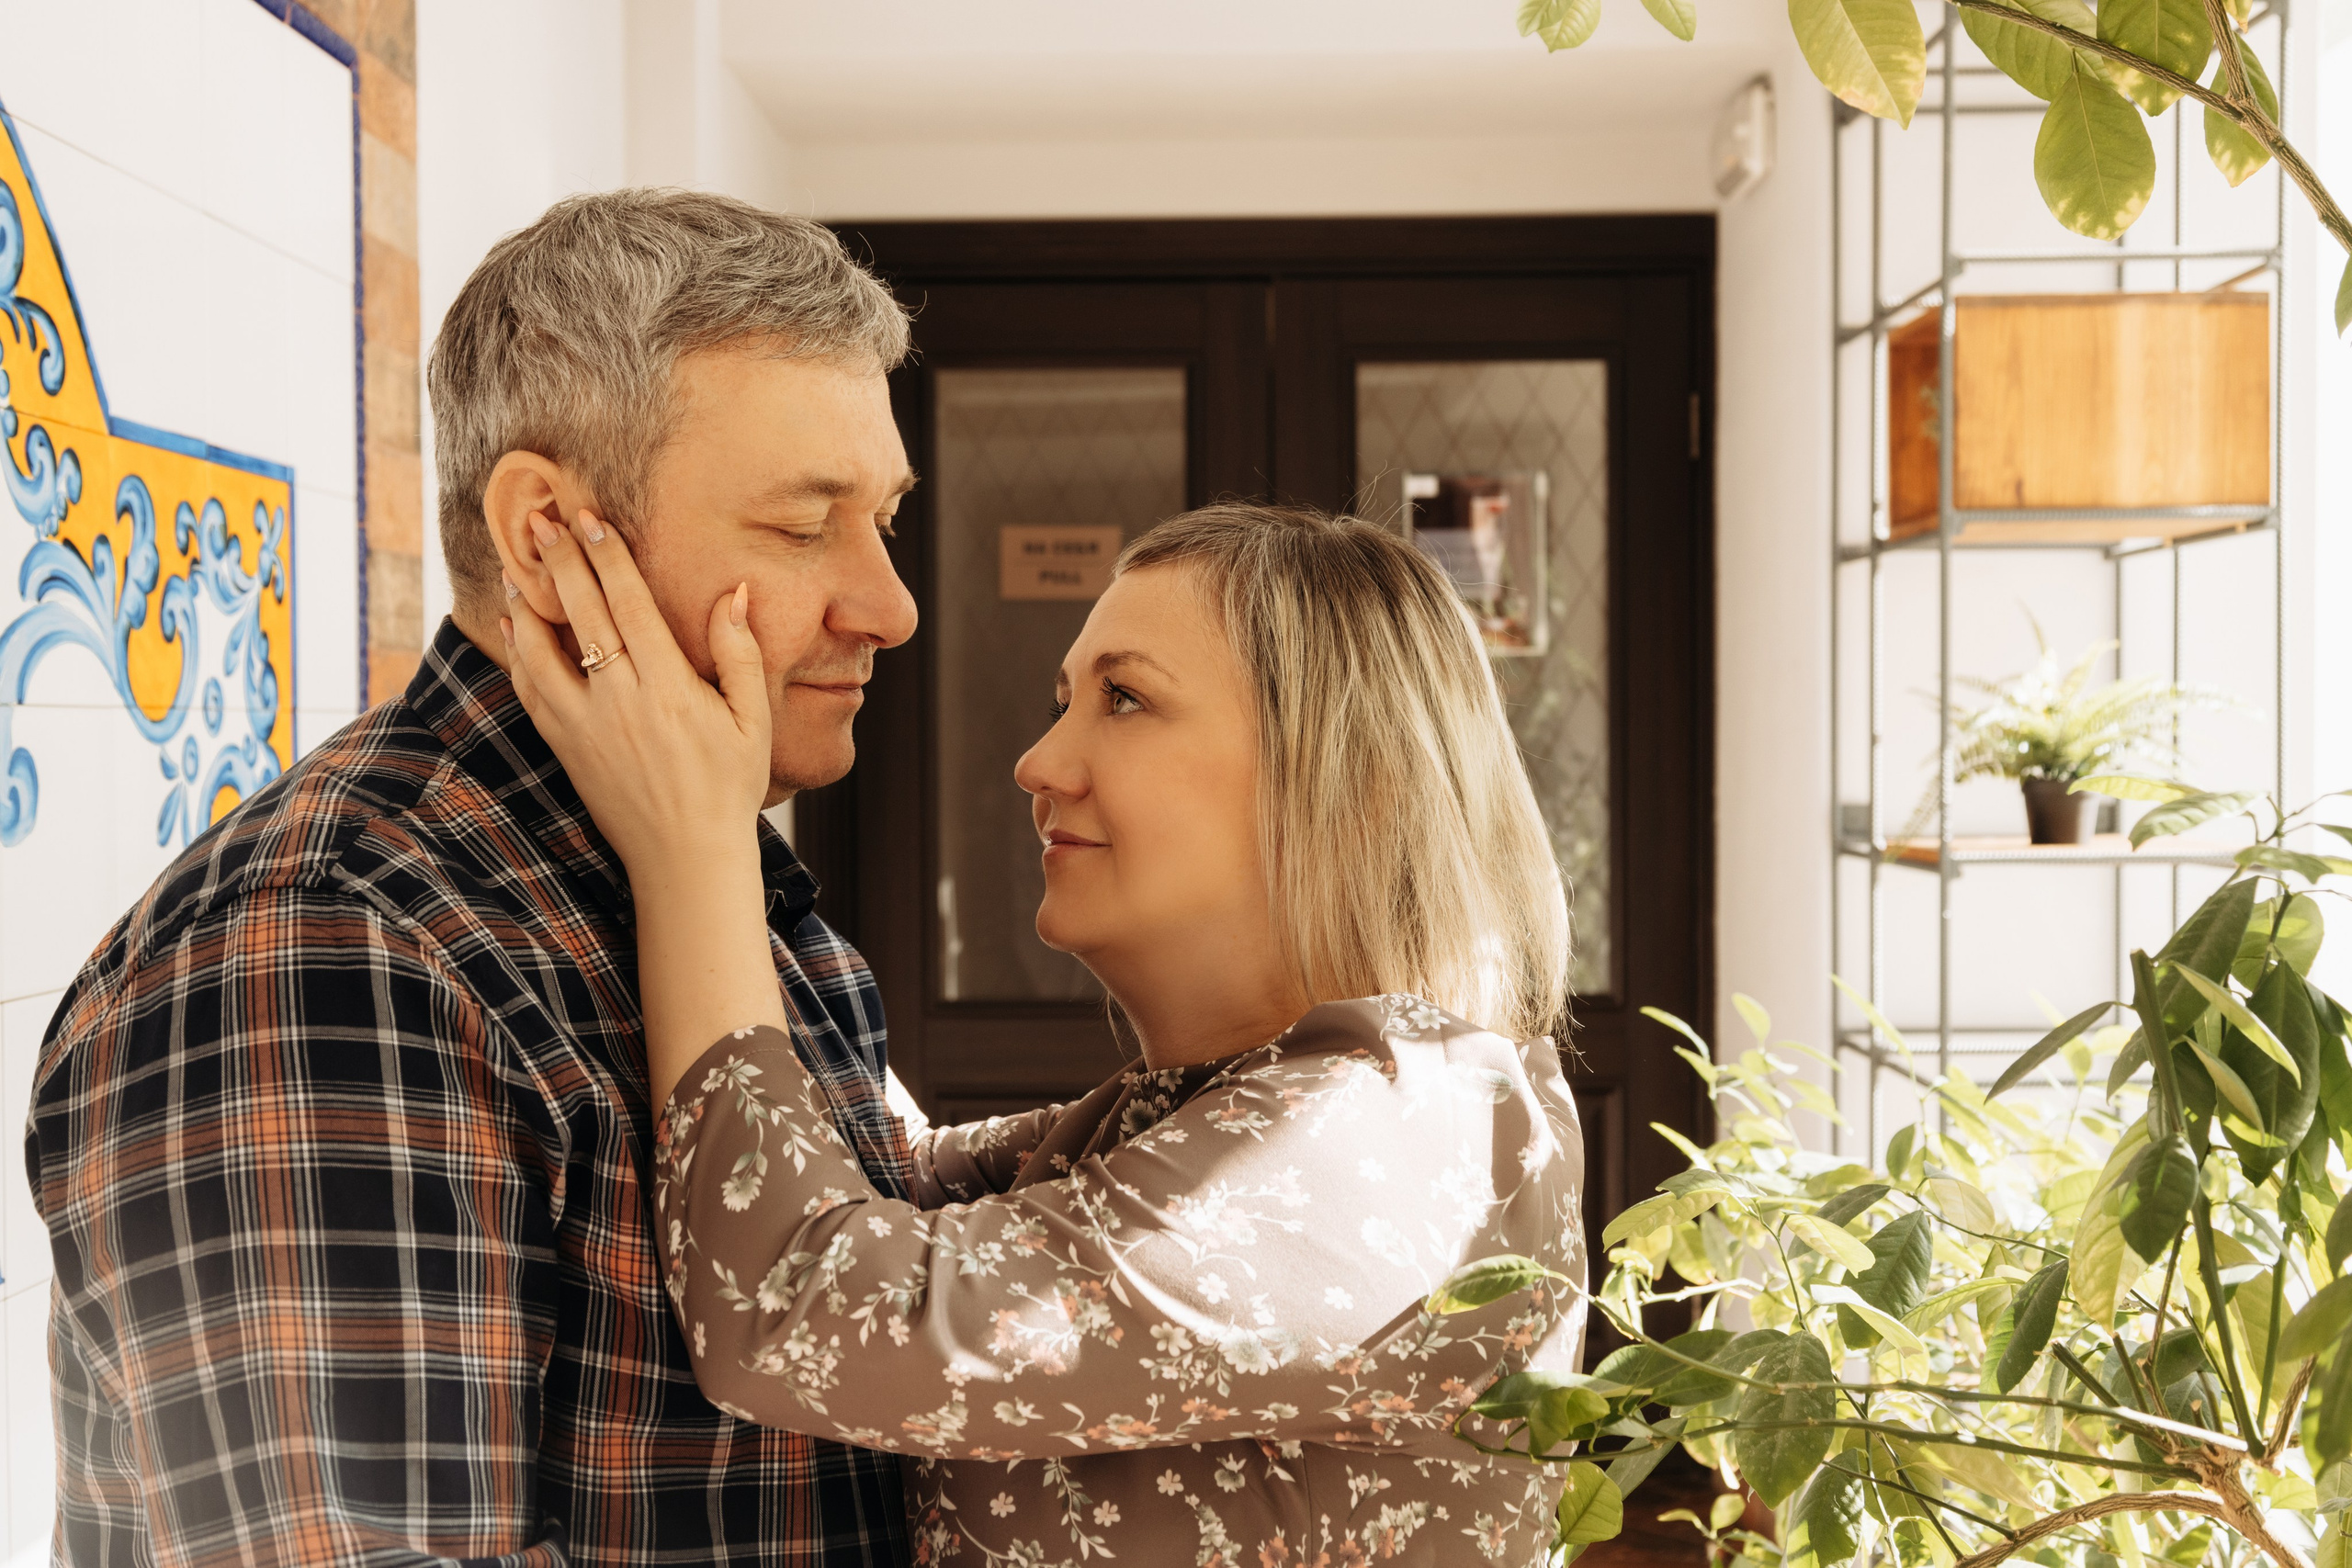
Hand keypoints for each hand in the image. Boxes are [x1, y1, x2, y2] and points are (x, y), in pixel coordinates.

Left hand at [504, 510, 771, 873]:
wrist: (686, 858)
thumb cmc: (729, 787)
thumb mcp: (753, 720)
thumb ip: (739, 654)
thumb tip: (733, 594)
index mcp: (669, 688)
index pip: (630, 604)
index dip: (608, 557)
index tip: (590, 519)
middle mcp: (620, 701)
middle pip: (582, 615)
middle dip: (562, 562)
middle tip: (543, 521)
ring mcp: (585, 727)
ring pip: (541, 652)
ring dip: (528, 606)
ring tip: (521, 568)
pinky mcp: (567, 748)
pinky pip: (532, 692)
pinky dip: (518, 655)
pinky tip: (514, 628)